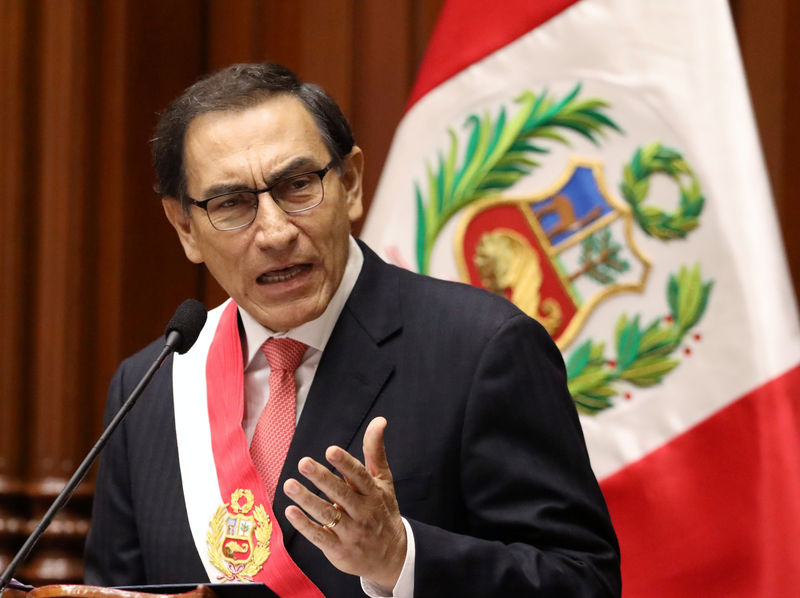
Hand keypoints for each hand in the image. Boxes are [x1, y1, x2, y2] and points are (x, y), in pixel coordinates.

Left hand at [283, 416, 406, 589]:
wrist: (392, 556)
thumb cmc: (383, 511)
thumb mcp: (384, 481)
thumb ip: (375, 451)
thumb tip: (379, 420)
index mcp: (373, 493)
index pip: (359, 476)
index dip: (345, 463)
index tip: (331, 450)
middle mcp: (363, 512)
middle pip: (341, 493)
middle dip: (322, 478)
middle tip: (303, 463)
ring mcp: (351, 532)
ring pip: (327, 514)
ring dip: (307, 500)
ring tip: (289, 485)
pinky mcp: (339, 550)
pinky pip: (320, 537)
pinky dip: (304, 525)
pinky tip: (290, 512)